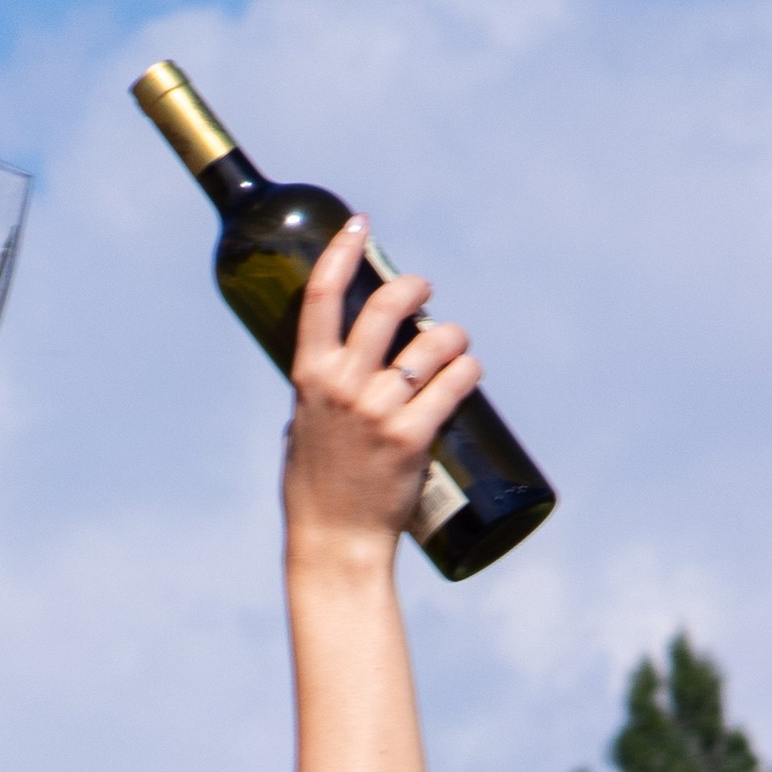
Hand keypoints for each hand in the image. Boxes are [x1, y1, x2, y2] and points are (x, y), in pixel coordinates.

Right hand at [280, 222, 479, 562]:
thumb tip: (339, 366)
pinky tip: (469, 374)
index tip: (360, 226)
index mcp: (309, 379)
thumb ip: (319, 394)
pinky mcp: (413, 436)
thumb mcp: (302, 430)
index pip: (321, 297)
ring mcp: (379, 411)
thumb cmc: (316, 491)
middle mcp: (343, 387)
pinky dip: (468, 371)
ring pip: (432, 342)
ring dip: (452, 335)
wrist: (334, 544)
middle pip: (386, 307)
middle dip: (414, 287)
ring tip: (454, 345)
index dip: (343, 253)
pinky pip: (455, 383)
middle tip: (424, 291)